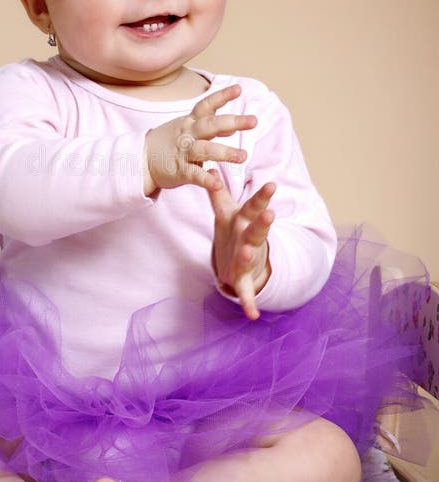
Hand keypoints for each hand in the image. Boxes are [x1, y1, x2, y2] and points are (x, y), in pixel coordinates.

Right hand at [143, 85, 255, 194]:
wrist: (141, 160)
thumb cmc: (170, 143)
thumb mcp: (188, 130)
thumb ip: (211, 127)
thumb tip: (233, 125)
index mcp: (190, 122)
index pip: (206, 105)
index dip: (222, 96)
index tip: (238, 89)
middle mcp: (187, 134)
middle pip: (210, 125)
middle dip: (232, 121)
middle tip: (253, 121)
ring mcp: (183, 152)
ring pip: (204, 149)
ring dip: (224, 152)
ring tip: (243, 156)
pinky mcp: (179, 171)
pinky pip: (194, 175)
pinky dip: (206, 179)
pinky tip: (218, 184)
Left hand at [208, 177, 275, 319]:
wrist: (243, 262)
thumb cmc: (236, 231)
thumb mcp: (227, 211)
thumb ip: (218, 191)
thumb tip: (209, 167)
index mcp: (245, 221)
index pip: (253, 206)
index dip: (262, 196)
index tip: (272, 184)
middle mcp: (249, 239)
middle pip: (256, 229)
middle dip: (262, 222)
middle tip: (269, 214)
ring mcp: (249, 259)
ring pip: (249, 255)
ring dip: (248, 254)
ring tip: (247, 252)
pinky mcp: (244, 279)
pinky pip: (247, 291)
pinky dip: (249, 302)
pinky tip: (253, 314)